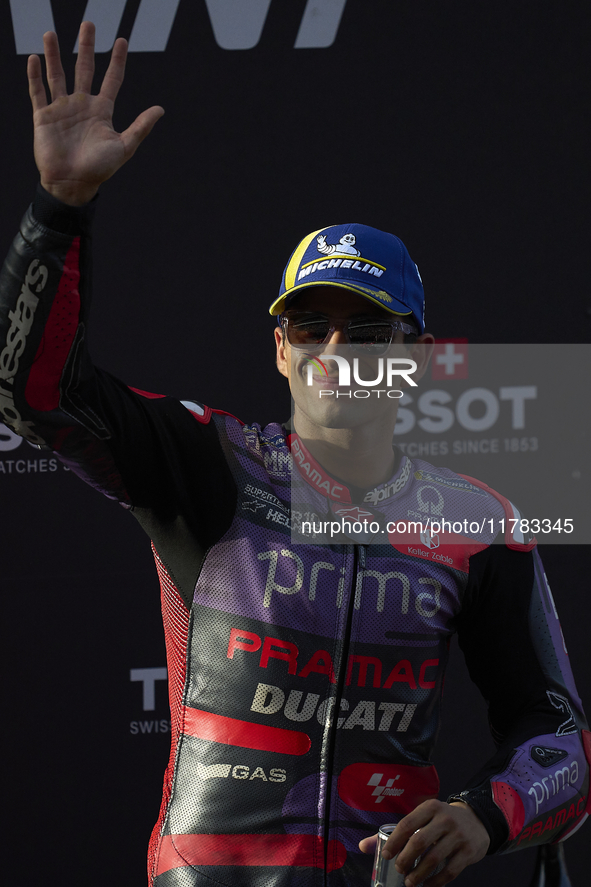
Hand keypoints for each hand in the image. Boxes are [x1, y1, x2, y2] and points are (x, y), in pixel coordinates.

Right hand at [27, 21, 163, 205]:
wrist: (73, 184)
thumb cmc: (99, 169)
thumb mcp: (124, 147)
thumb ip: (141, 127)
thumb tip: (160, 109)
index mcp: (102, 111)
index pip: (111, 79)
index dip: (117, 61)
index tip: (121, 41)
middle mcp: (82, 105)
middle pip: (84, 69)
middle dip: (86, 46)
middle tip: (88, 24)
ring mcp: (62, 109)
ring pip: (57, 75)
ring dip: (55, 54)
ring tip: (50, 33)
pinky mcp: (44, 116)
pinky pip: (38, 92)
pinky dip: (35, 76)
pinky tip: (35, 58)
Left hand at [358, 800, 489, 885]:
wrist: (477, 821)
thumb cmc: (441, 821)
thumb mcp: (422, 818)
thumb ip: (395, 832)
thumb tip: (363, 846)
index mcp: (430, 807)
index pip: (407, 824)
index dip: (394, 841)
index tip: (386, 856)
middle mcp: (444, 819)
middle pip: (419, 841)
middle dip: (406, 859)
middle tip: (399, 870)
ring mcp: (458, 835)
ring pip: (434, 858)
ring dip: (419, 874)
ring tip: (410, 882)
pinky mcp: (469, 851)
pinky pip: (450, 871)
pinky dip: (436, 882)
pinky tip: (427, 885)